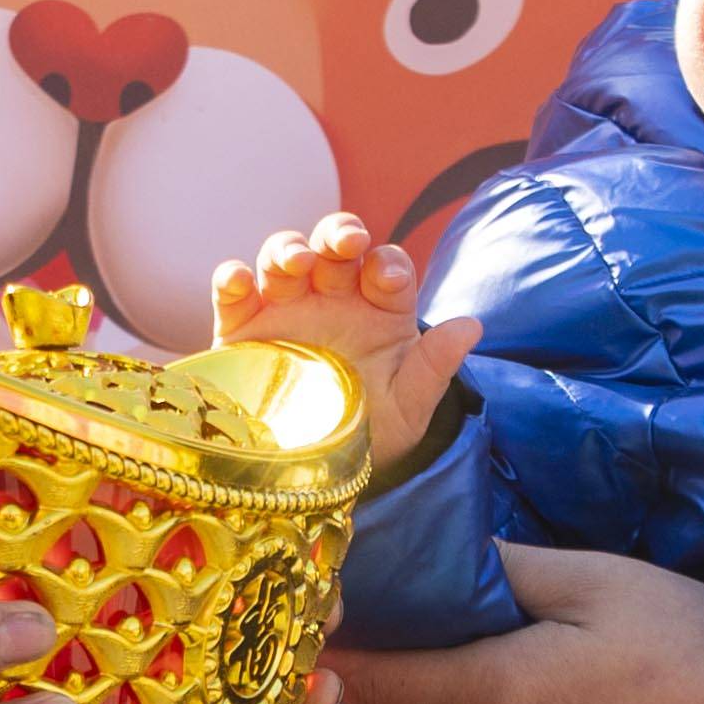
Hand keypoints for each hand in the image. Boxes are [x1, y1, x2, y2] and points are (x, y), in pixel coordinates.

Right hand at [210, 213, 481, 468]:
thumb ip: (435, 367)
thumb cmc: (372, 433)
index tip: (386, 278)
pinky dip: (231, 278)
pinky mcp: (242, 331)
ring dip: (288, 249)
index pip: (386, 267)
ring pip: (283, 257)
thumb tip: (472, 326)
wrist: (318, 471)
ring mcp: (285, 309)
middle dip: (339, 232)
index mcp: (378, 309)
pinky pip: (232, 294)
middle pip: (334, 245)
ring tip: (295, 262)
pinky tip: (238, 280)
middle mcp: (332, 298)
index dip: (388, 264)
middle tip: (347, 241)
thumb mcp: (408, 408)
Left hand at [325, 542, 703, 703]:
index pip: (379, 679)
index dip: (344, 647)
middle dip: (357, 686)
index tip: (326, 615)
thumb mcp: (599, 581)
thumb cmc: (687, 649)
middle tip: (358, 639)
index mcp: (495, 693)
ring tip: (397, 685)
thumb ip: (508, 568)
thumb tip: (442, 555)